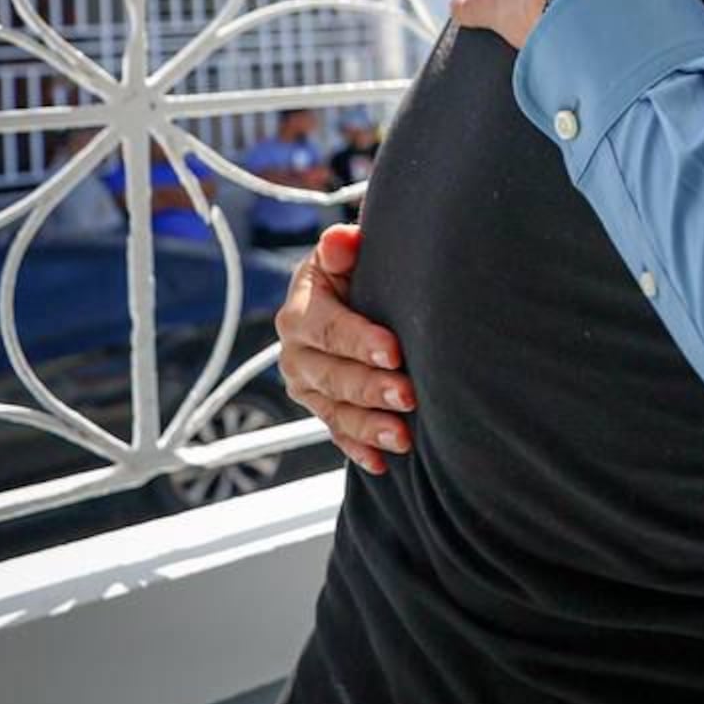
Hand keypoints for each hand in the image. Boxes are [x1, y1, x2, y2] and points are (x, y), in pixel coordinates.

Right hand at [275, 223, 414, 473]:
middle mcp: (296, 352)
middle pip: (331, 375)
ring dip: (369, 426)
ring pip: (335, 409)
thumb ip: (342, 247)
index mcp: (300, 310)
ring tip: (405, 437)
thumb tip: (344, 240)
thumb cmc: (354, 270)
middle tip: (408, 396)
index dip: (359, 340)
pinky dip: (359, 449)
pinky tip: (383, 463)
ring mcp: (307, 385)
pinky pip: (337, 432)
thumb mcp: (344, 253)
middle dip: (370, 388)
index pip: (327, 327)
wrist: (345, 296)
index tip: (395, 351)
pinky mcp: (321, 408)